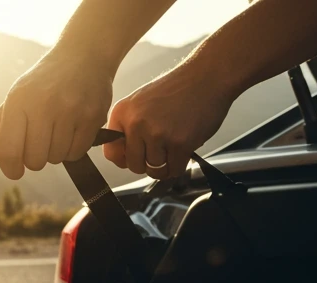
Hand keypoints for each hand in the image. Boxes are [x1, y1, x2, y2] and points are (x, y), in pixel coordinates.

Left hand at [0, 49, 114, 179]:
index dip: (10, 168)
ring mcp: (71, 112)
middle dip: (35, 159)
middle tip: (38, 143)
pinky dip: (72, 150)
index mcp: (20, 100)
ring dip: (55, 153)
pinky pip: (77, 153)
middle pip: (35, 160)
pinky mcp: (92, 118)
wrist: (83, 57)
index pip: (9, 150)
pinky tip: (72, 132)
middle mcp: (45, 105)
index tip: (14, 170)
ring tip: (57, 132)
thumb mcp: (15, 98)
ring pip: (57, 158)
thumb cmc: (44, 81)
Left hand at [103, 62, 235, 179]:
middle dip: (148, 164)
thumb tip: (124, 157)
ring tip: (173, 150)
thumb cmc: (178, 89)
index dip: (124, 159)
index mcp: (123, 112)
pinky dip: (179, 166)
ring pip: (154, 170)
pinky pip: (174, 170)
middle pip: (134, 165)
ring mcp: (158, 134)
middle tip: (160, 153)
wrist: (206, 78)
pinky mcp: (179, 144)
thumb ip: (130, 126)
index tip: (137, 156)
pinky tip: (183, 151)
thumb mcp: (142, 102)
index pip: (111, 152)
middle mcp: (136, 124)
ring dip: (165, 166)